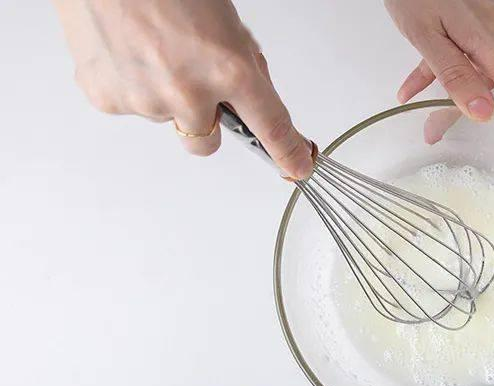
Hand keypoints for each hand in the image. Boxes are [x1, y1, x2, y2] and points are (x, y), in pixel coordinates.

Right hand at [54, 0, 313, 179]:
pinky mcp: (108, 100)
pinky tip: (129, 50)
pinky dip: (133, 85)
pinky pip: (132, 107)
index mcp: (229, 69)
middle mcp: (189, 93)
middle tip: (193, 80)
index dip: (287, 153)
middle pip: (207, 144)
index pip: (270, 127)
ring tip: (154, 49)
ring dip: (166, 97)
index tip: (296, 167)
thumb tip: (249, 99)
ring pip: (167, 121)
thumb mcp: (225, 22)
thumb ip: (241, 66)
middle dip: (206, 121)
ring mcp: (146, 100)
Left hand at [384, 0, 493, 145]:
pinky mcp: (475, 19)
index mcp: (491, 40)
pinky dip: (447, 77)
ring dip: (472, 103)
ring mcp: (489, 25)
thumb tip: (484, 113)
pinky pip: (471, 57)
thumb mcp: (427, 34)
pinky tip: (415, 89)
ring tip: (438, 127)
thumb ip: (454, 73)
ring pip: (493, 74)